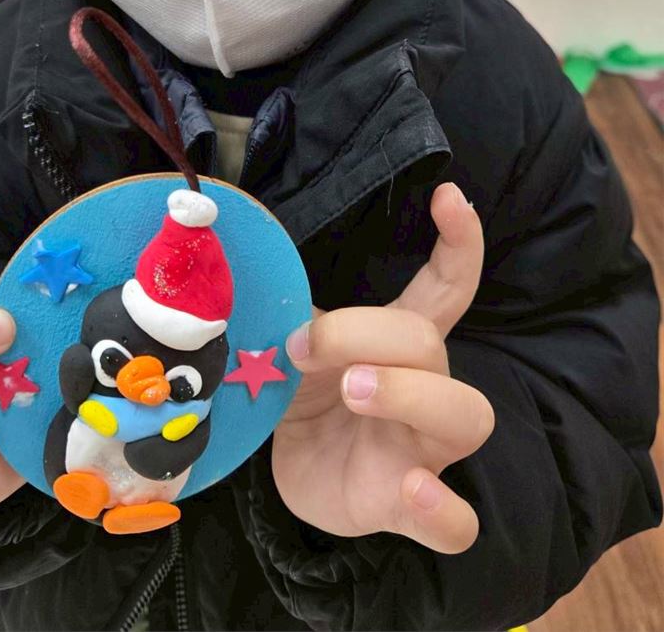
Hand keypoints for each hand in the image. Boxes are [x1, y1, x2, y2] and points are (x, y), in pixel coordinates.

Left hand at [273, 182, 493, 552]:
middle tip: (308, 347)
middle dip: (373, 334)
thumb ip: (291, 310)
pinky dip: (444, 511)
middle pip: (433, 346)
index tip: (447, 196)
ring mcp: (421, 450)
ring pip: (467, 416)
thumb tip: (255, 266)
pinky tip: (412, 488)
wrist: (283, 468)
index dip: (459, 242)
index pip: (447, 288)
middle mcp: (423, 390)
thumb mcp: (291, 342)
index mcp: (398, 344)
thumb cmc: (301, 391)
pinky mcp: (404, 508)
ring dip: (411, 393)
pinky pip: (456, 524)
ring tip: (354, 390)